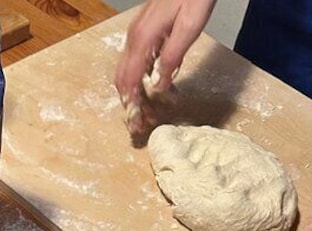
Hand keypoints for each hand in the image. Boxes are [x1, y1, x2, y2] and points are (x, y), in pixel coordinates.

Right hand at [115, 0, 215, 133]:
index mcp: (143, 38)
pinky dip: (144, 78)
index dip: (131, 103)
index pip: (129, 79)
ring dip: (137, 92)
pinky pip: (138, 61)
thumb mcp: (189, 28)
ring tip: (152, 109)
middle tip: (144, 120)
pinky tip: (160, 86)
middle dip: (131, 102)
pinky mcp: (146, 32)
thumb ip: (172, 57)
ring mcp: (138, 34)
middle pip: (122, 78)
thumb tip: (159, 85)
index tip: (137, 122)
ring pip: (128, 71)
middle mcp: (135, 37)